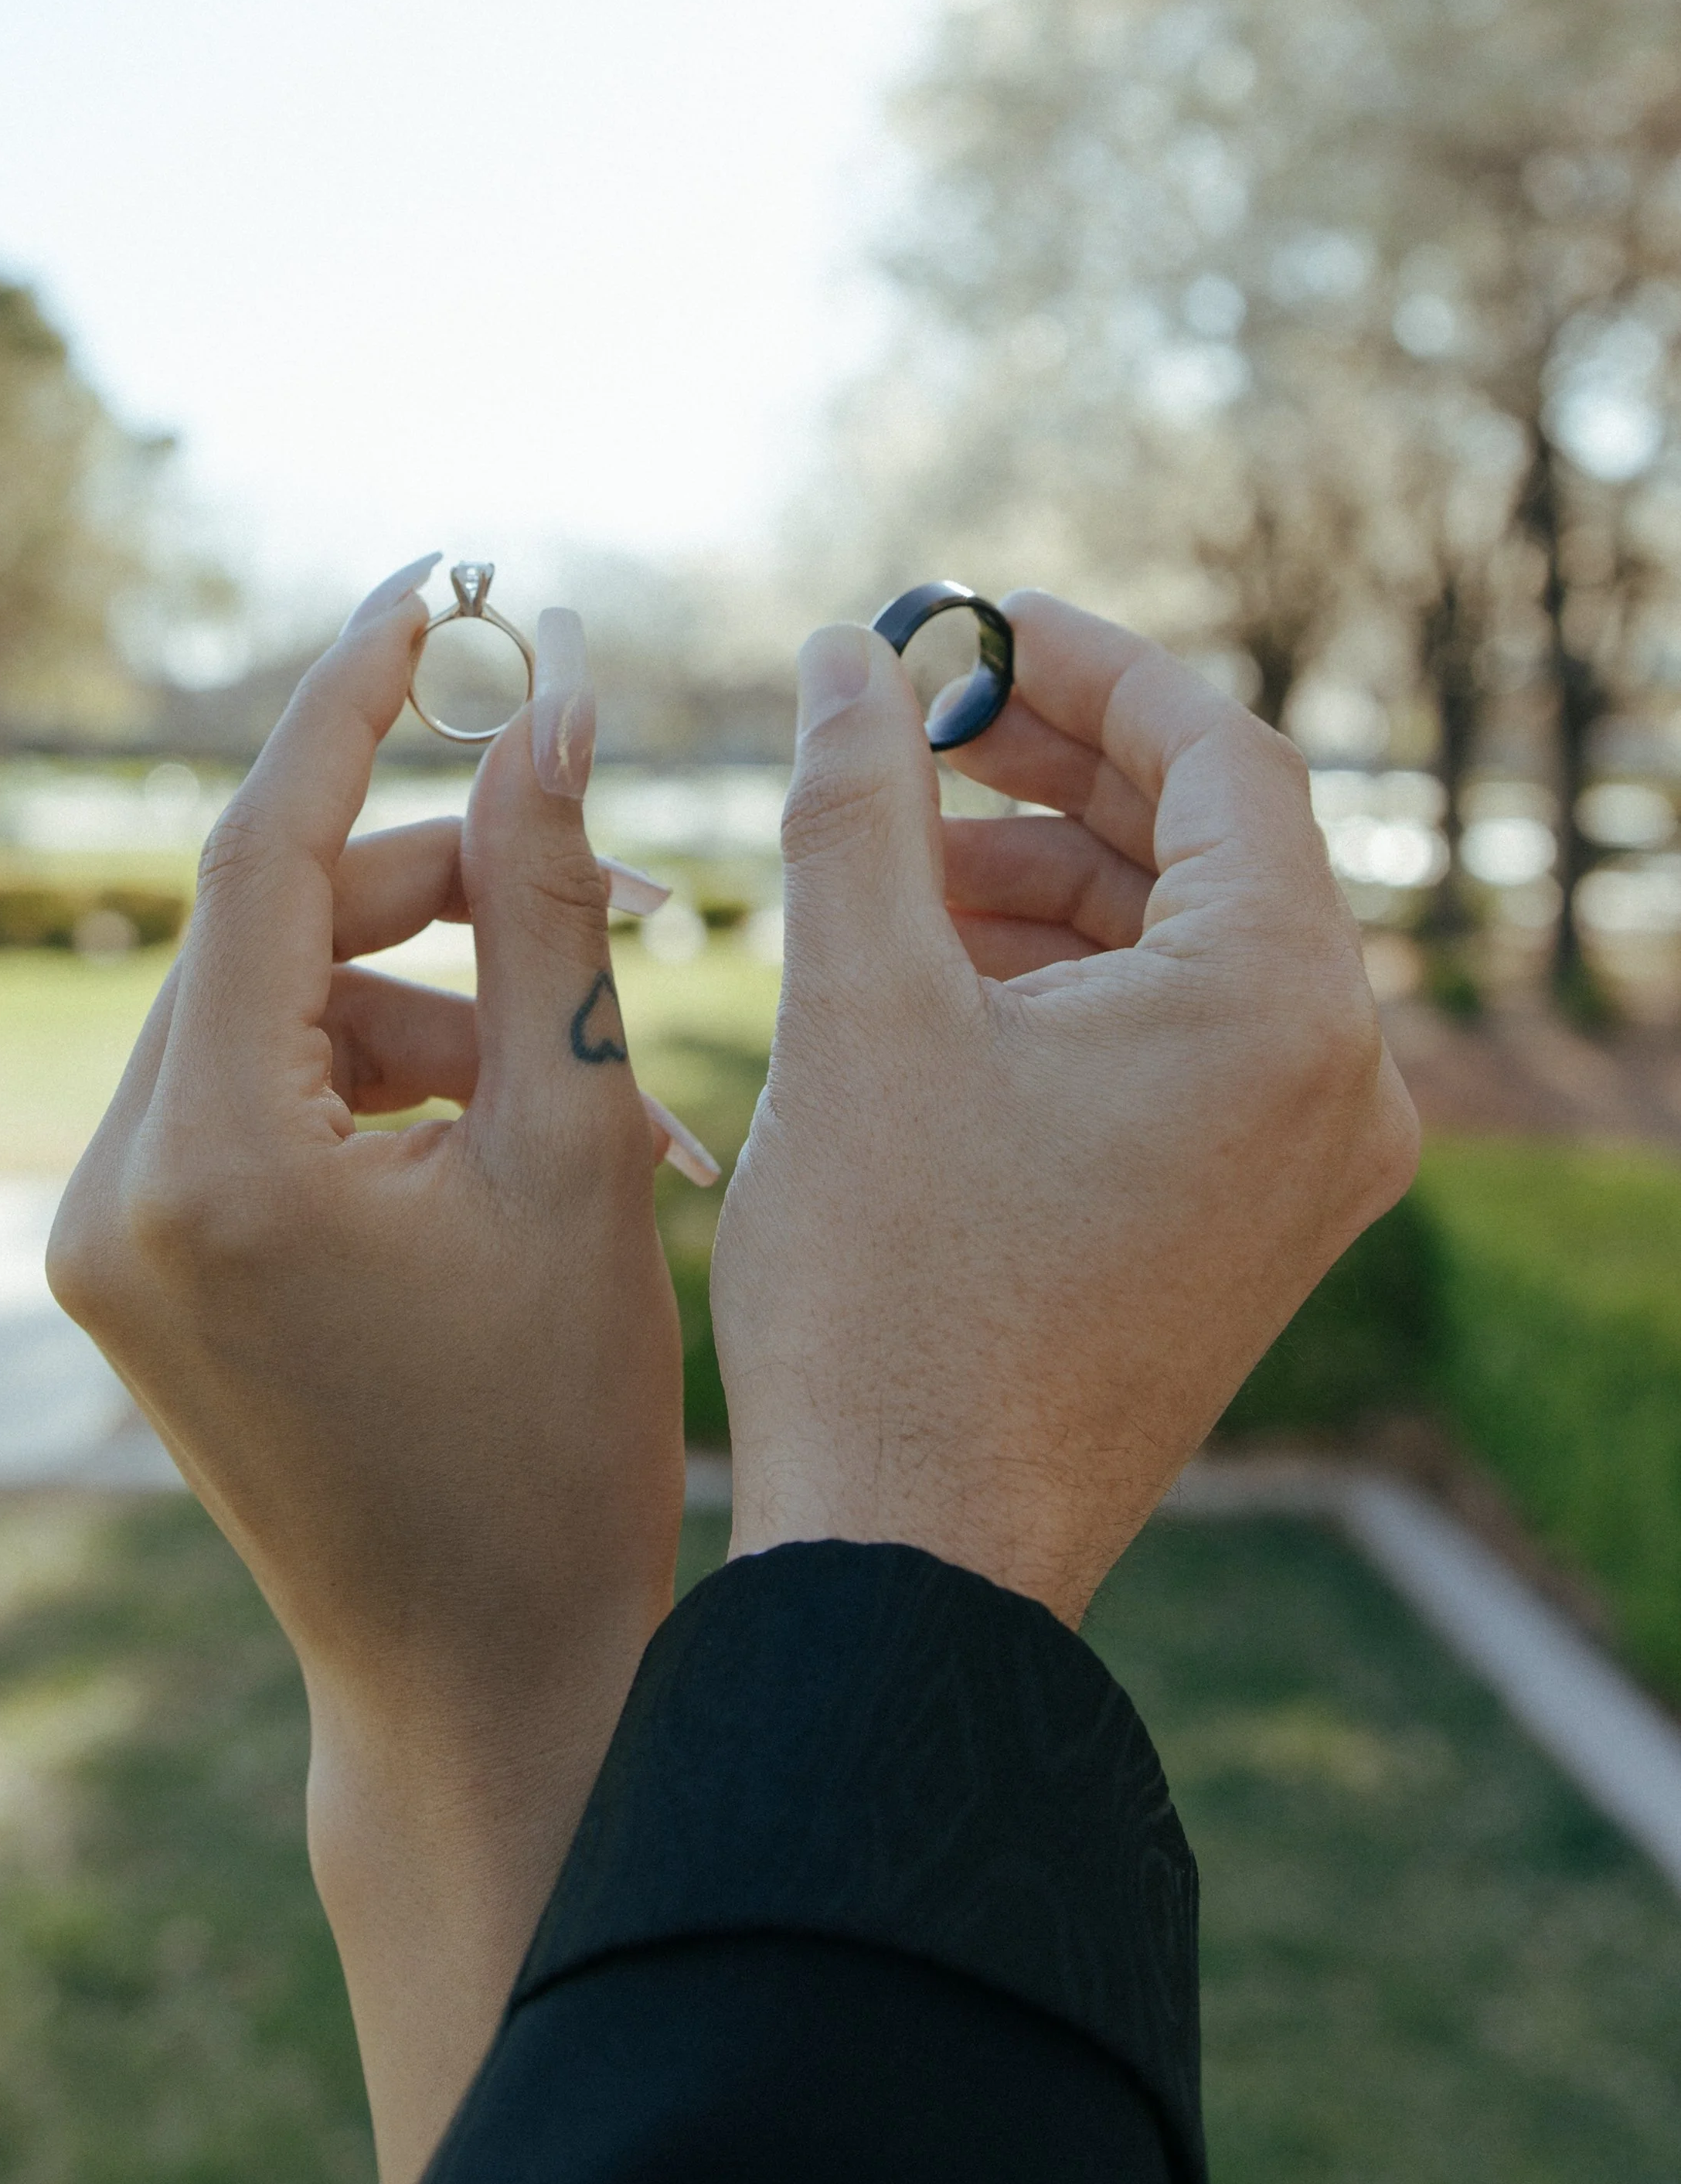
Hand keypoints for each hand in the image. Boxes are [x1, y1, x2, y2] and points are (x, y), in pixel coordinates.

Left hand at [47, 561, 693, 2183]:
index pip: (259, 850)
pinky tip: (501, 1138)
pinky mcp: (140, 1272)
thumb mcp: (581, 1147)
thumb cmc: (559, 1442)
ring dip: (426, 1001)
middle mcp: (116, 1191)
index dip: (356, 701)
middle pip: (269, 930)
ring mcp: (110, 1240)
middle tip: (615, 884)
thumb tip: (554, 708)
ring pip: (268, 1016)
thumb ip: (554, 909)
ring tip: (589, 1072)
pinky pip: (252, 1102)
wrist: (475, 1675)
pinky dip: (375, 1084)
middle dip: (443, 887)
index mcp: (214, 1165)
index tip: (434, 584)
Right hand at [713, 590, 1417, 1622]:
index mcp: (1284, 1010)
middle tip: (915, 725)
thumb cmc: (886, 1293)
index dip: (1086, 667)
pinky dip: (1077, 991)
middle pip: (1213, 850)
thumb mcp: (859, 1009)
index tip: (967, 624)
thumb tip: (841, 654)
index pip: (1221, 756)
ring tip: (898, 858)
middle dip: (1057, 773)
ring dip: (1053, 885)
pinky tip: (946, 972)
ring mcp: (1308, 1168)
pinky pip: (1184, 1051)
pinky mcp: (1254, 1228)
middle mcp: (1342, 1085)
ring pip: (1191, 953)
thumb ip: (859, 803)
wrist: (915, 1558)